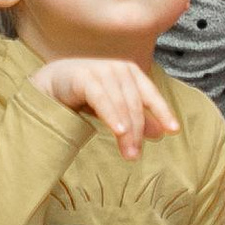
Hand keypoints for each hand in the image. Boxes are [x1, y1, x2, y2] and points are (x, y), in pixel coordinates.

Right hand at [32, 56, 177, 158]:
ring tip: (129, 154)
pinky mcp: (84, 76)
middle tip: (135, 156)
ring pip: (121, 105)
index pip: (150, 94)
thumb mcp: (114, 108)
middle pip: (135, 105)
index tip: (173, 131)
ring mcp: (102, 70)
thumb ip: (135, 117)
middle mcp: (119, 68)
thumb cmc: (85, 94)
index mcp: (130, 72)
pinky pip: (102, 99)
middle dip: (138, 132)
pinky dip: (112, 115)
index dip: (163, 112)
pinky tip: (119, 131)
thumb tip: (160, 134)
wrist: (50, 83)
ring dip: (126, 131)